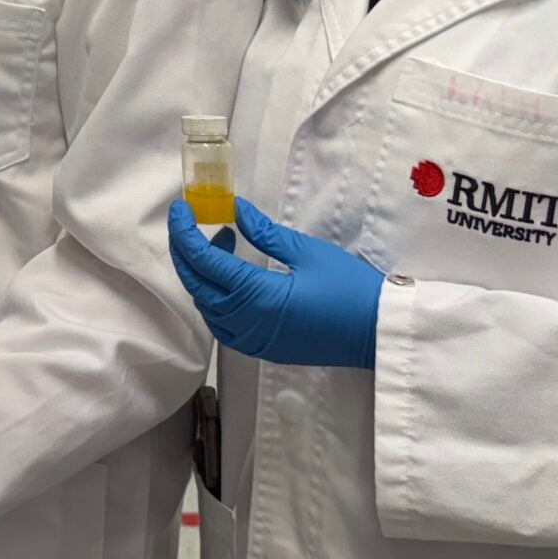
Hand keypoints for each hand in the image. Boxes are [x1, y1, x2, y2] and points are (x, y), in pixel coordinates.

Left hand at [169, 197, 384, 368]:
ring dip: (202, 275)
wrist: (376, 333)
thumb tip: (235, 209)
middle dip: (185, 252)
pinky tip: (231, 278)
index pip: (203, 262)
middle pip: (196, 285)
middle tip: (190, 223)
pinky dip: (216, 299)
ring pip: (206, 307)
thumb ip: (264, 233)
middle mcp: (246, 323)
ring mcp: (252, 341)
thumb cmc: (349, 289)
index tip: (181, 209)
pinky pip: (223, 325)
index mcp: (256, 296)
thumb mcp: (306, 252)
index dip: (185, 233)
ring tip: (223, 245)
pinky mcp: (262, 349)